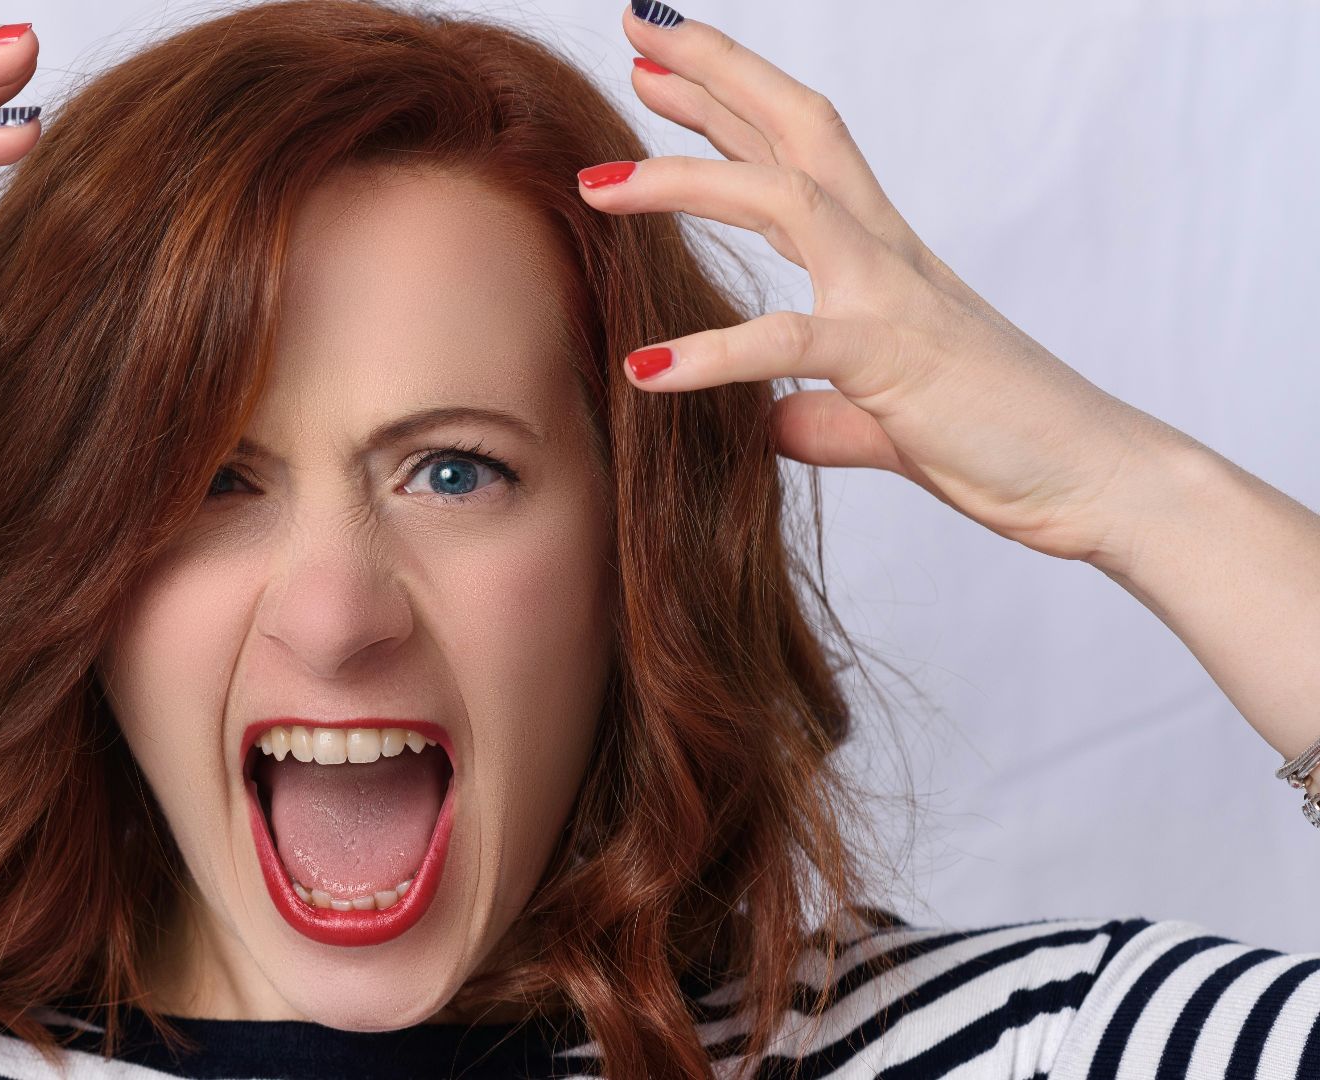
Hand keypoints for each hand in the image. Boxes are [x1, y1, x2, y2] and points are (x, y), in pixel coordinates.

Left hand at [578, 10, 1198, 568]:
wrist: (1099, 482)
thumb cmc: (1005, 440)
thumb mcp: (886, 421)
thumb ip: (824, 416)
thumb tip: (774, 426)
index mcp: (884, 257)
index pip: (798, 152)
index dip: (730, 102)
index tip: (659, 68)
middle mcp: (887, 254)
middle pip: (796, 127)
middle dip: (716, 71)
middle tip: (636, 27)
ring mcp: (892, 297)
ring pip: (784, 198)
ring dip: (685, 180)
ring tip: (595, 185)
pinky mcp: (894, 361)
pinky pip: (791, 344)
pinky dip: (714, 354)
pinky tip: (646, 370)